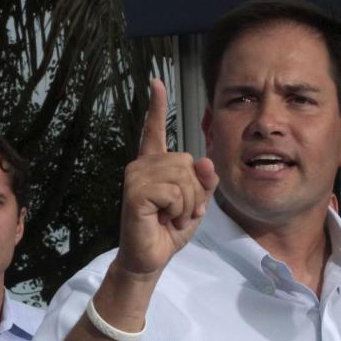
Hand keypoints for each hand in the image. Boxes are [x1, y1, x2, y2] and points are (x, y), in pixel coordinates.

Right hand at [115, 78, 218, 279]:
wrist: (150, 259)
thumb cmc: (169, 231)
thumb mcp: (196, 204)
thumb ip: (204, 182)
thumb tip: (205, 160)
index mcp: (154, 165)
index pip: (155, 130)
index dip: (156, 106)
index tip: (156, 82)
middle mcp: (141, 166)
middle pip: (185, 160)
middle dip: (194, 191)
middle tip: (181, 212)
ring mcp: (135, 177)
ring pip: (182, 176)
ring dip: (187, 203)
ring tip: (172, 216)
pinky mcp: (135, 193)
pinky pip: (173, 191)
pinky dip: (178, 209)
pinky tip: (164, 219)